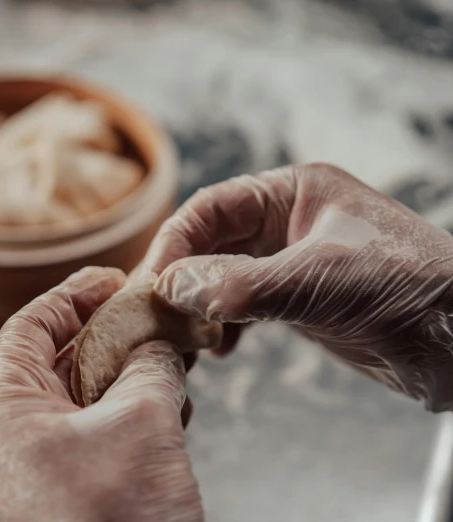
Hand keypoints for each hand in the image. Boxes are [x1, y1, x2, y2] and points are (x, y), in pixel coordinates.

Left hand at [0, 268, 203, 521]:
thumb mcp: (142, 424)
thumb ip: (149, 366)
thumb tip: (158, 342)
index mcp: (2, 412)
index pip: (28, 328)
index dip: (72, 295)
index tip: (113, 279)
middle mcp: (10, 439)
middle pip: (56, 360)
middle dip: (109, 336)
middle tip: (152, 316)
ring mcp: (37, 470)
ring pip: (81, 399)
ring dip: (128, 376)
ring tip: (171, 364)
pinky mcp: (68, 494)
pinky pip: (95, 436)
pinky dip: (130, 415)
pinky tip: (171, 410)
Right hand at [139, 163, 452, 411]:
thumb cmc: (410, 287)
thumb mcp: (319, 279)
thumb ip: (241, 283)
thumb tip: (174, 288)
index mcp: (293, 192)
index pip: (212, 208)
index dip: (176, 242)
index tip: (153, 281)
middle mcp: (286, 222)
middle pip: (210, 243)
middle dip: (183, 277)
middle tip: (158, 313)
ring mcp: (289, 262)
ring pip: (221, 277)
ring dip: (198, 305)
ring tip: (186, 335)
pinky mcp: (295, 300)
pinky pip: (240, 306)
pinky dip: (222, 326)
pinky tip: (219, 348)